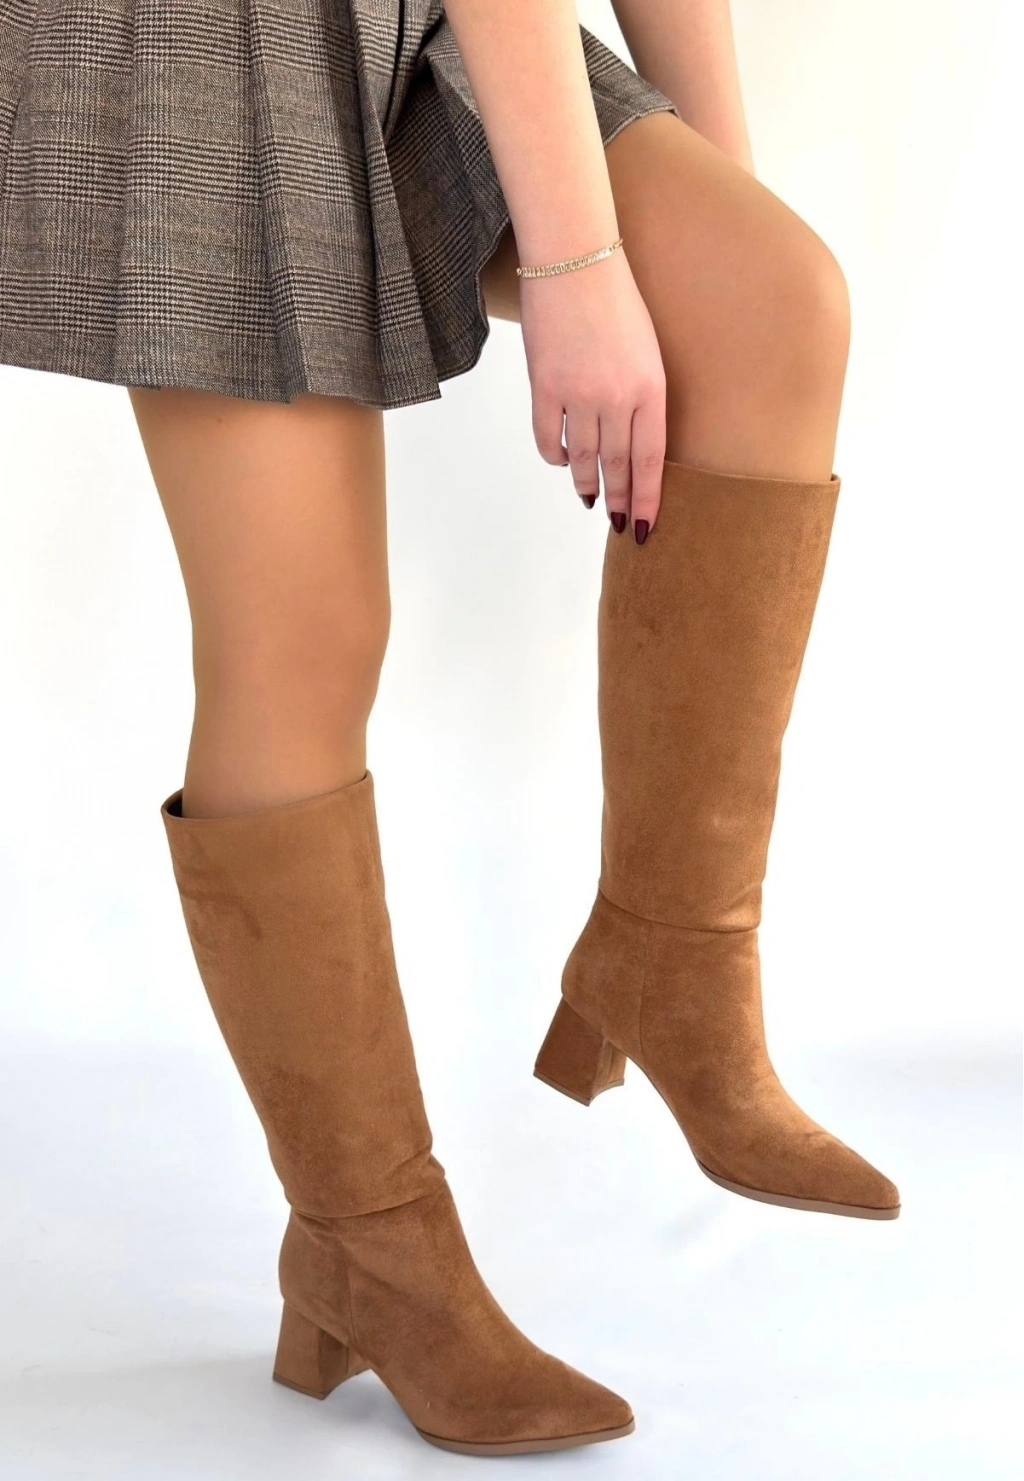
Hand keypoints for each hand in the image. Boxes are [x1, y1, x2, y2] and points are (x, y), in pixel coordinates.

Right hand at [520, 247, 666, 540]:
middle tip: (618, 525)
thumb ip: (643, 397)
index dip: (646, 497)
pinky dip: (556, 456)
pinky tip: (563, 460)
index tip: (643, 524)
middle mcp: (616, 397)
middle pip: (617, 465)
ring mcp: (578, 394)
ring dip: (586, 484)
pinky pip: (548, 438)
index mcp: (650, 388)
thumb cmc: (616, 300)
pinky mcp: (544, 386)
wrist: (575, 260)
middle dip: (618, 501)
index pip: (649, 459)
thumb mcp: (648, 350)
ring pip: (583, 458)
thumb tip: (631, 441)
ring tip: (590, 500)